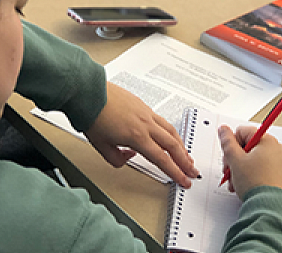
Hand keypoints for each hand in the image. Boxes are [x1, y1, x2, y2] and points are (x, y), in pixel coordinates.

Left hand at [84, 82, 198, 188]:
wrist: (89, 92)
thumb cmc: (92, 115)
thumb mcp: (100, 145)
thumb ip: (116, 158)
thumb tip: (128, 157)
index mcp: (137, 136)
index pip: (162, 159)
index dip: (175, 172)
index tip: (184, 180)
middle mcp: (146, 124)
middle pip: (173, 145)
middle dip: (185, 161)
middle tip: (193, 171)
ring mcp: (146, 113)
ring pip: (171, 131)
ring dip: (181, 146)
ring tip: (186, 156)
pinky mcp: (143, 105)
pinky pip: (163, 121)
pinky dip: (171, 132)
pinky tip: (170, 136)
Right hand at [218, 125, 281, 199]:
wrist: (269, 206)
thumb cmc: (256, 183)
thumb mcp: (235, 159)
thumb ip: (227, 142)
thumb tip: (223, 129)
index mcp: (267, 141)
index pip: (242, 131)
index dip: (231, 144)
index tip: (229, 155)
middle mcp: (274, 149)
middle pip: (245, 146)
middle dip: (233, 159)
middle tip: (230, 169)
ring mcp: (276, 162)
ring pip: (249, 158)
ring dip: (238, 168)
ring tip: (234, 181)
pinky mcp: (276, 173)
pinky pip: (257, 168)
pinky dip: (247, 174)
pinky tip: (241, 184)